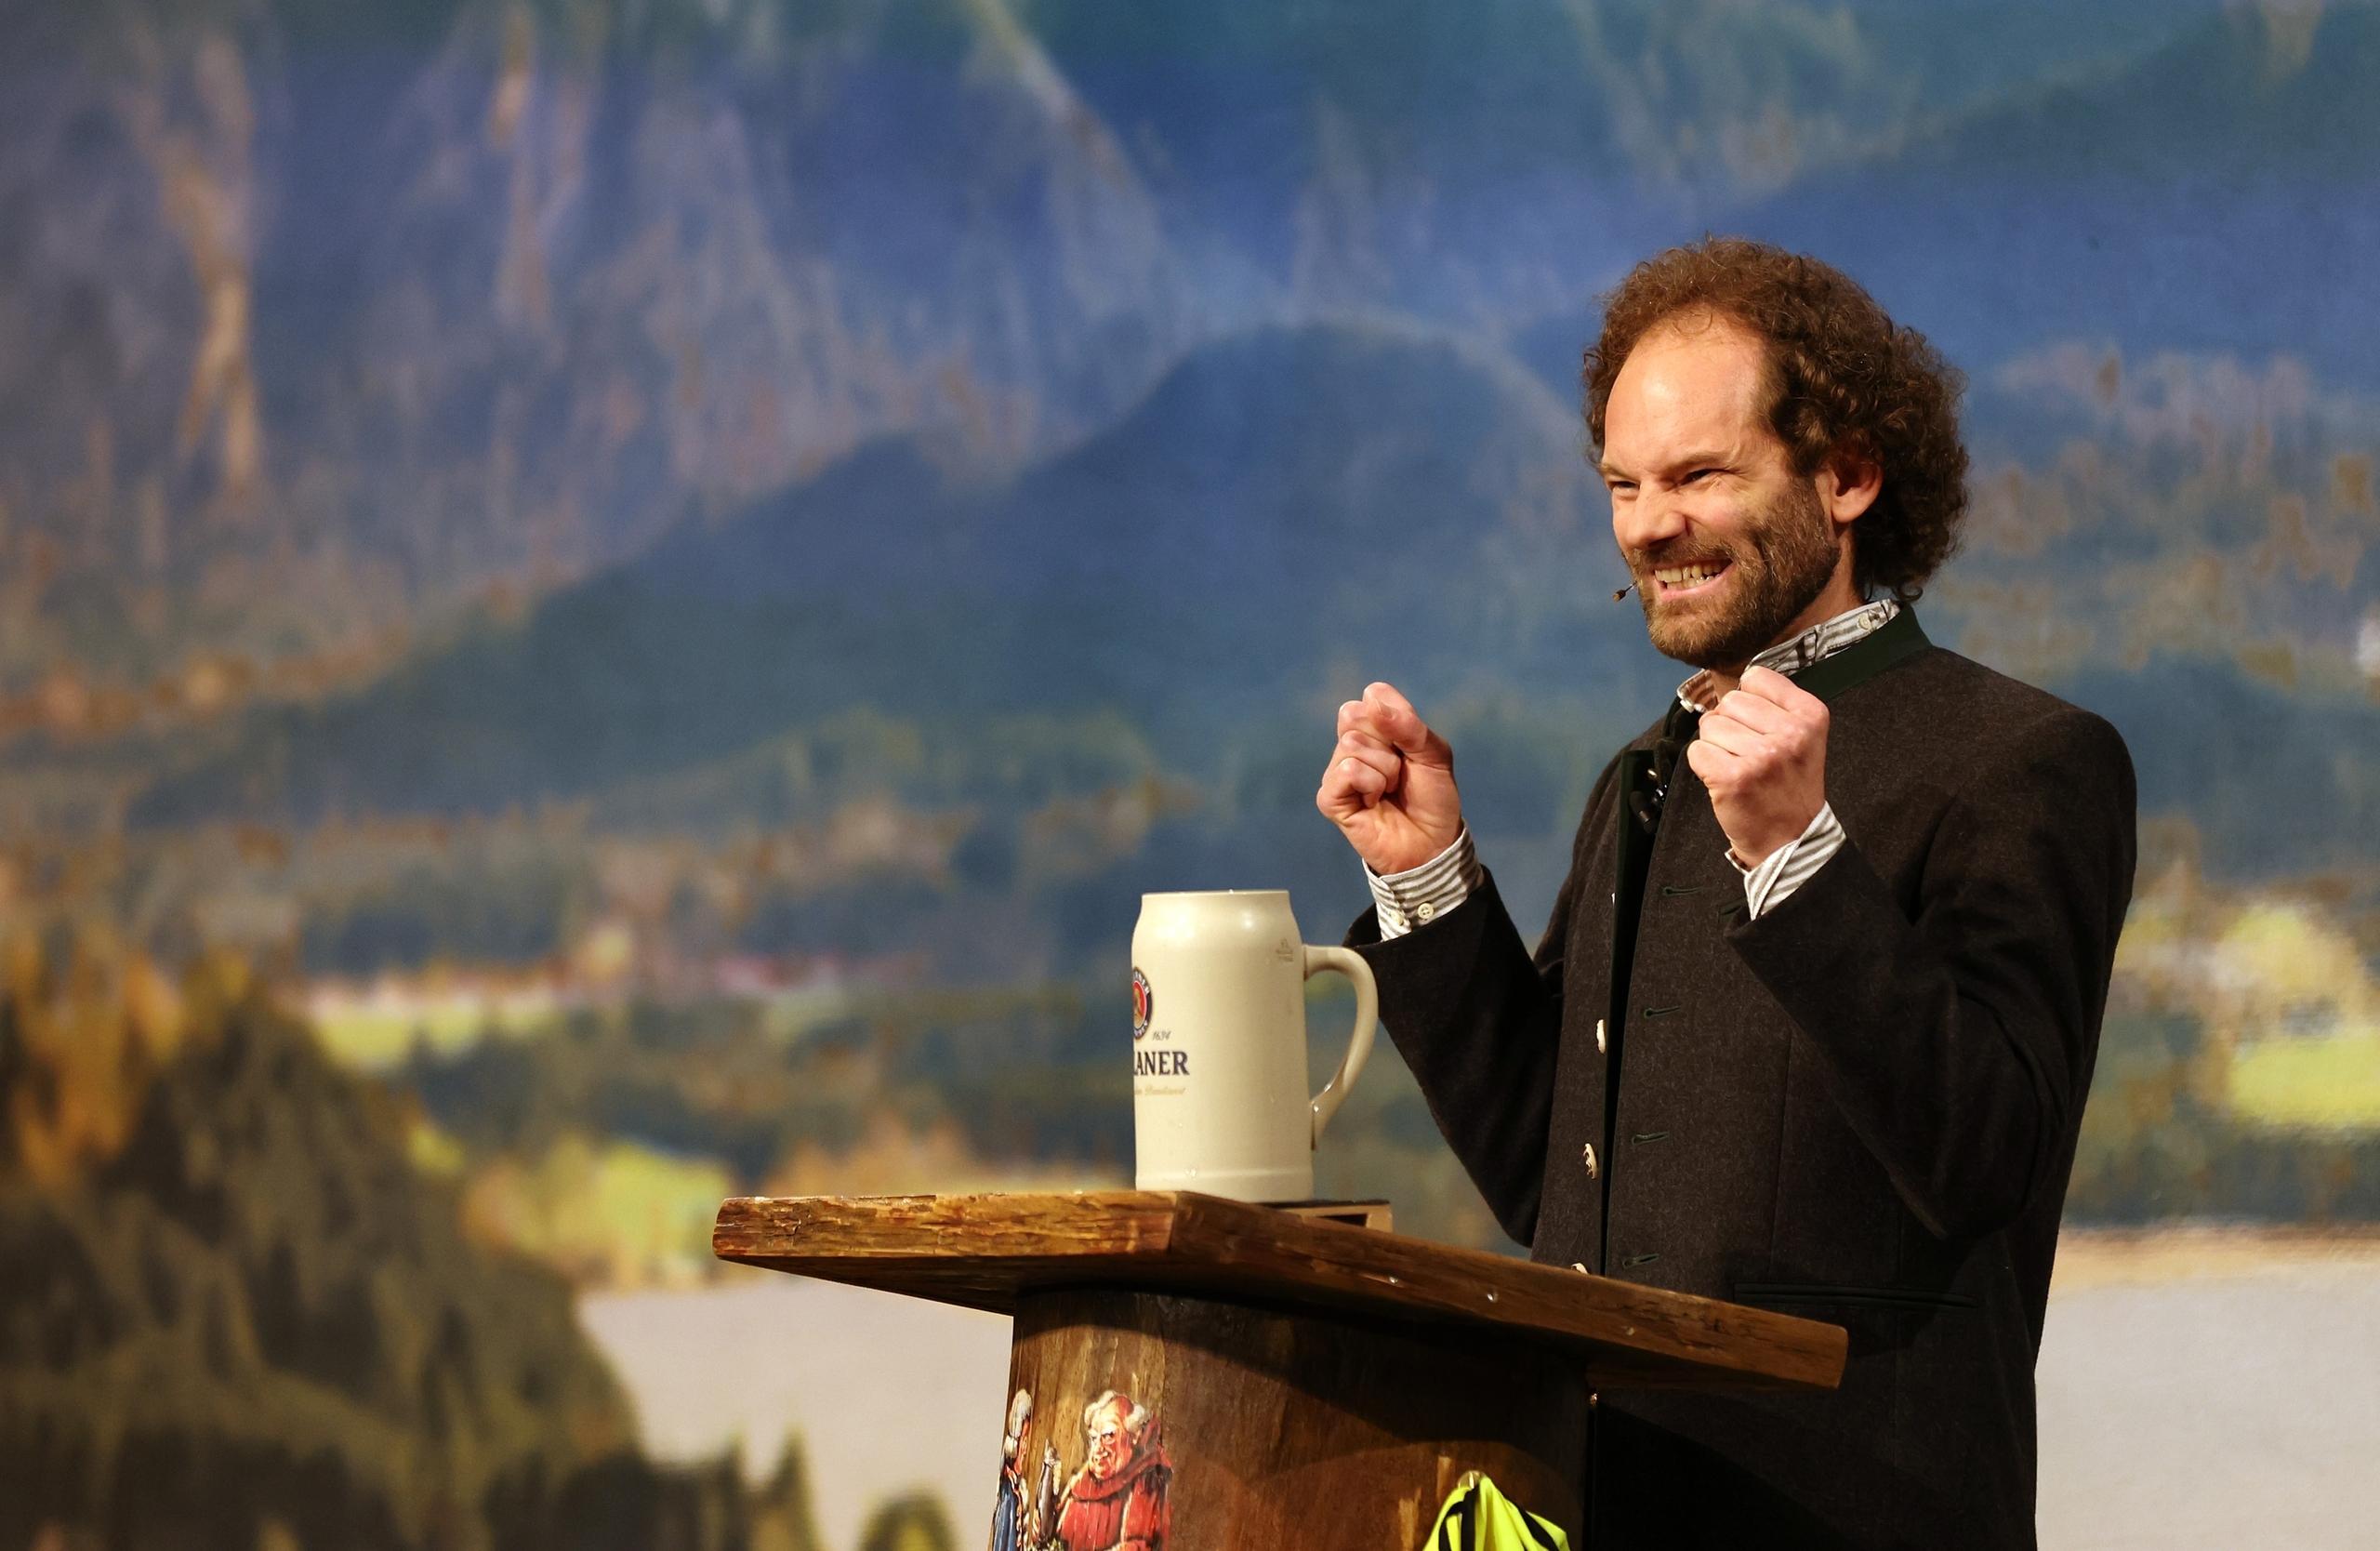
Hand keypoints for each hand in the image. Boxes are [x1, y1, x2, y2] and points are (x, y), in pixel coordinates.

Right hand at [1315, 681, 1464, 874]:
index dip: (1397, 717)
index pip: (1373, 695)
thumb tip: (1371, 701)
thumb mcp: (1434, 754)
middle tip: (1400, 771)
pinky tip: (1375, 803)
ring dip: (1385, 770)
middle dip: (1389, 743)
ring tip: (1391, 790)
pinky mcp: (1330, 798)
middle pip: (1354, 715)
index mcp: (1375, 728)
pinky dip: (1371, 784)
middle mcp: (1352, 745)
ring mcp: (1337, 771)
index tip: (1412, 746)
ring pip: (1352, 744)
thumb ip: (1408, 725)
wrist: (1433, 843)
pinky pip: (1347, 770)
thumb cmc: (1433, 797)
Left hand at [1685, 665, 1828, 866]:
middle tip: (1747, 754)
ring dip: (1716, 746)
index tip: (1759, 727)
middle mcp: (1790, 732)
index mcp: (1810, 715)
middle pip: (1729, 702)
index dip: (1748, 702)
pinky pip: (1697, 751)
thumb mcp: (1802, 737)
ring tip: (1739, 768)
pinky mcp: (1733, 778)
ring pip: (1710, 725)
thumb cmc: (1790, 786)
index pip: (1756, 678)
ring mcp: (1761, 756)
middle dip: (1729, 725)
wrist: (1791, 838)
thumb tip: (1731, 689)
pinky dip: (1703, 765)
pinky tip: (1725, 779)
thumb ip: (1775, 706)